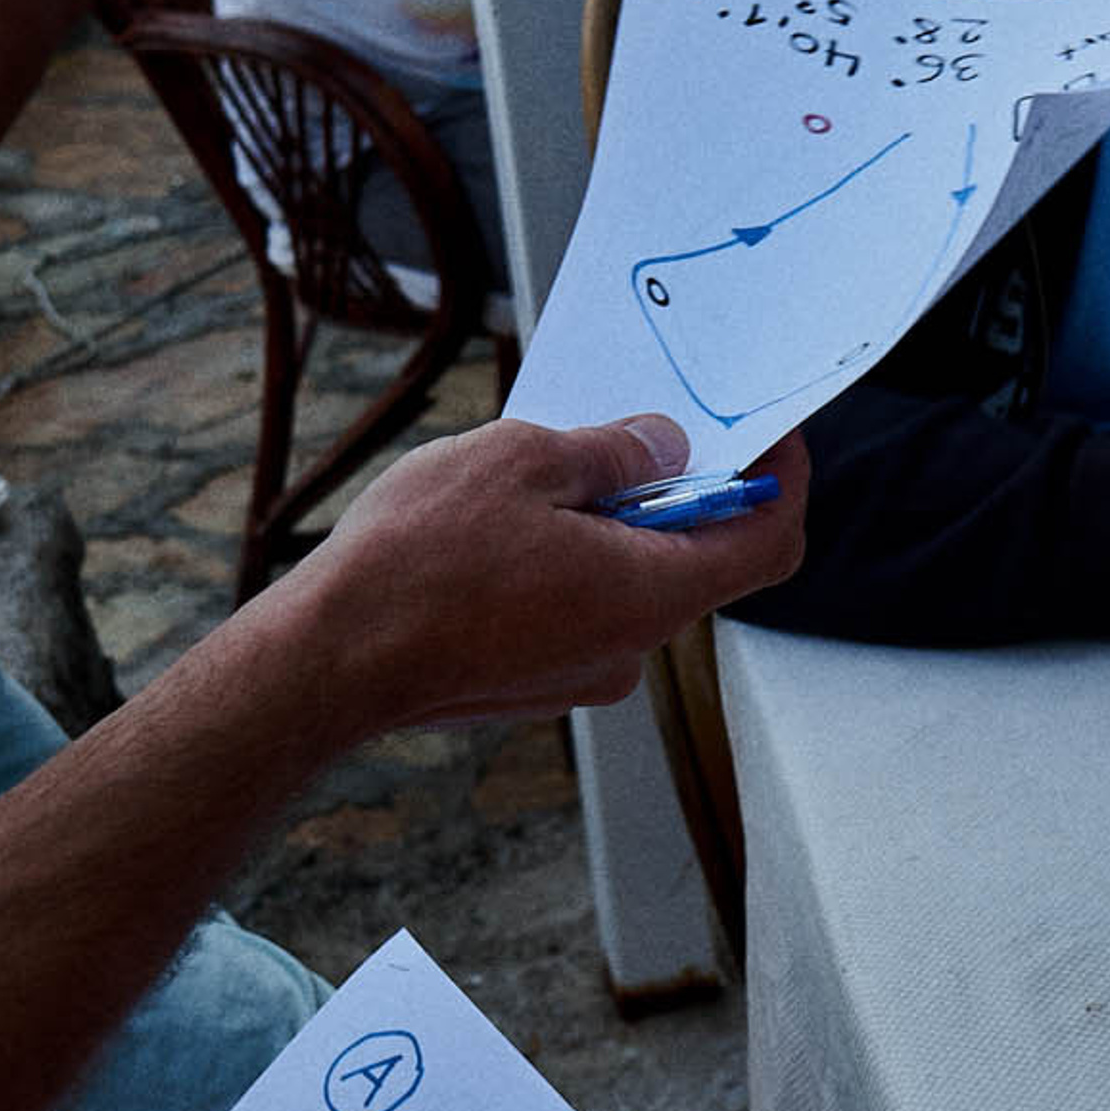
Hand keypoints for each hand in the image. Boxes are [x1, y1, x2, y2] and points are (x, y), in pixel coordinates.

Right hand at [273, 413, 808, 736]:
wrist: (329, 661)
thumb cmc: (418, 563)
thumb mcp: (523, 461)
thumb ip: (612, 452)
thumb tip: (664, 445)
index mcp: (651, 593)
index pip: (770, 541)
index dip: (780, 481)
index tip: (766, 433)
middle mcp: (633, 646)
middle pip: (697, 558)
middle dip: (676, 489)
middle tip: (629, 428)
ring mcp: (584, 672)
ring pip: (630, 581)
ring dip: (609, 524)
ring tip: (538, 475)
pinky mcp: (539, 682)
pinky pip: (580, 609)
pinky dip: (568, 562)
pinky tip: (502, 529)